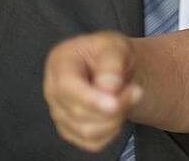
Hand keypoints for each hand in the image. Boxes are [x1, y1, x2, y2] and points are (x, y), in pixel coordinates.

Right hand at [43, 31, 143, 152]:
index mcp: (60, 63)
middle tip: (135, 91)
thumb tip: (108, 87)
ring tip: (128, 98)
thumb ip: (111, 64)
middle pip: (78, 113)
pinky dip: (112, 131)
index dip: (91, 99)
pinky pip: (93, 143)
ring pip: (86, 131)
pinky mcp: (70, 130)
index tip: (114, 103)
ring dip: (116, 119)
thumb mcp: (115, 46)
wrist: (115, 68)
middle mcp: (53, 90)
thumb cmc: (110, 54)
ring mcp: (59, 113)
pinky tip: (118, 113)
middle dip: (114, 106)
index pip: (67, 86)